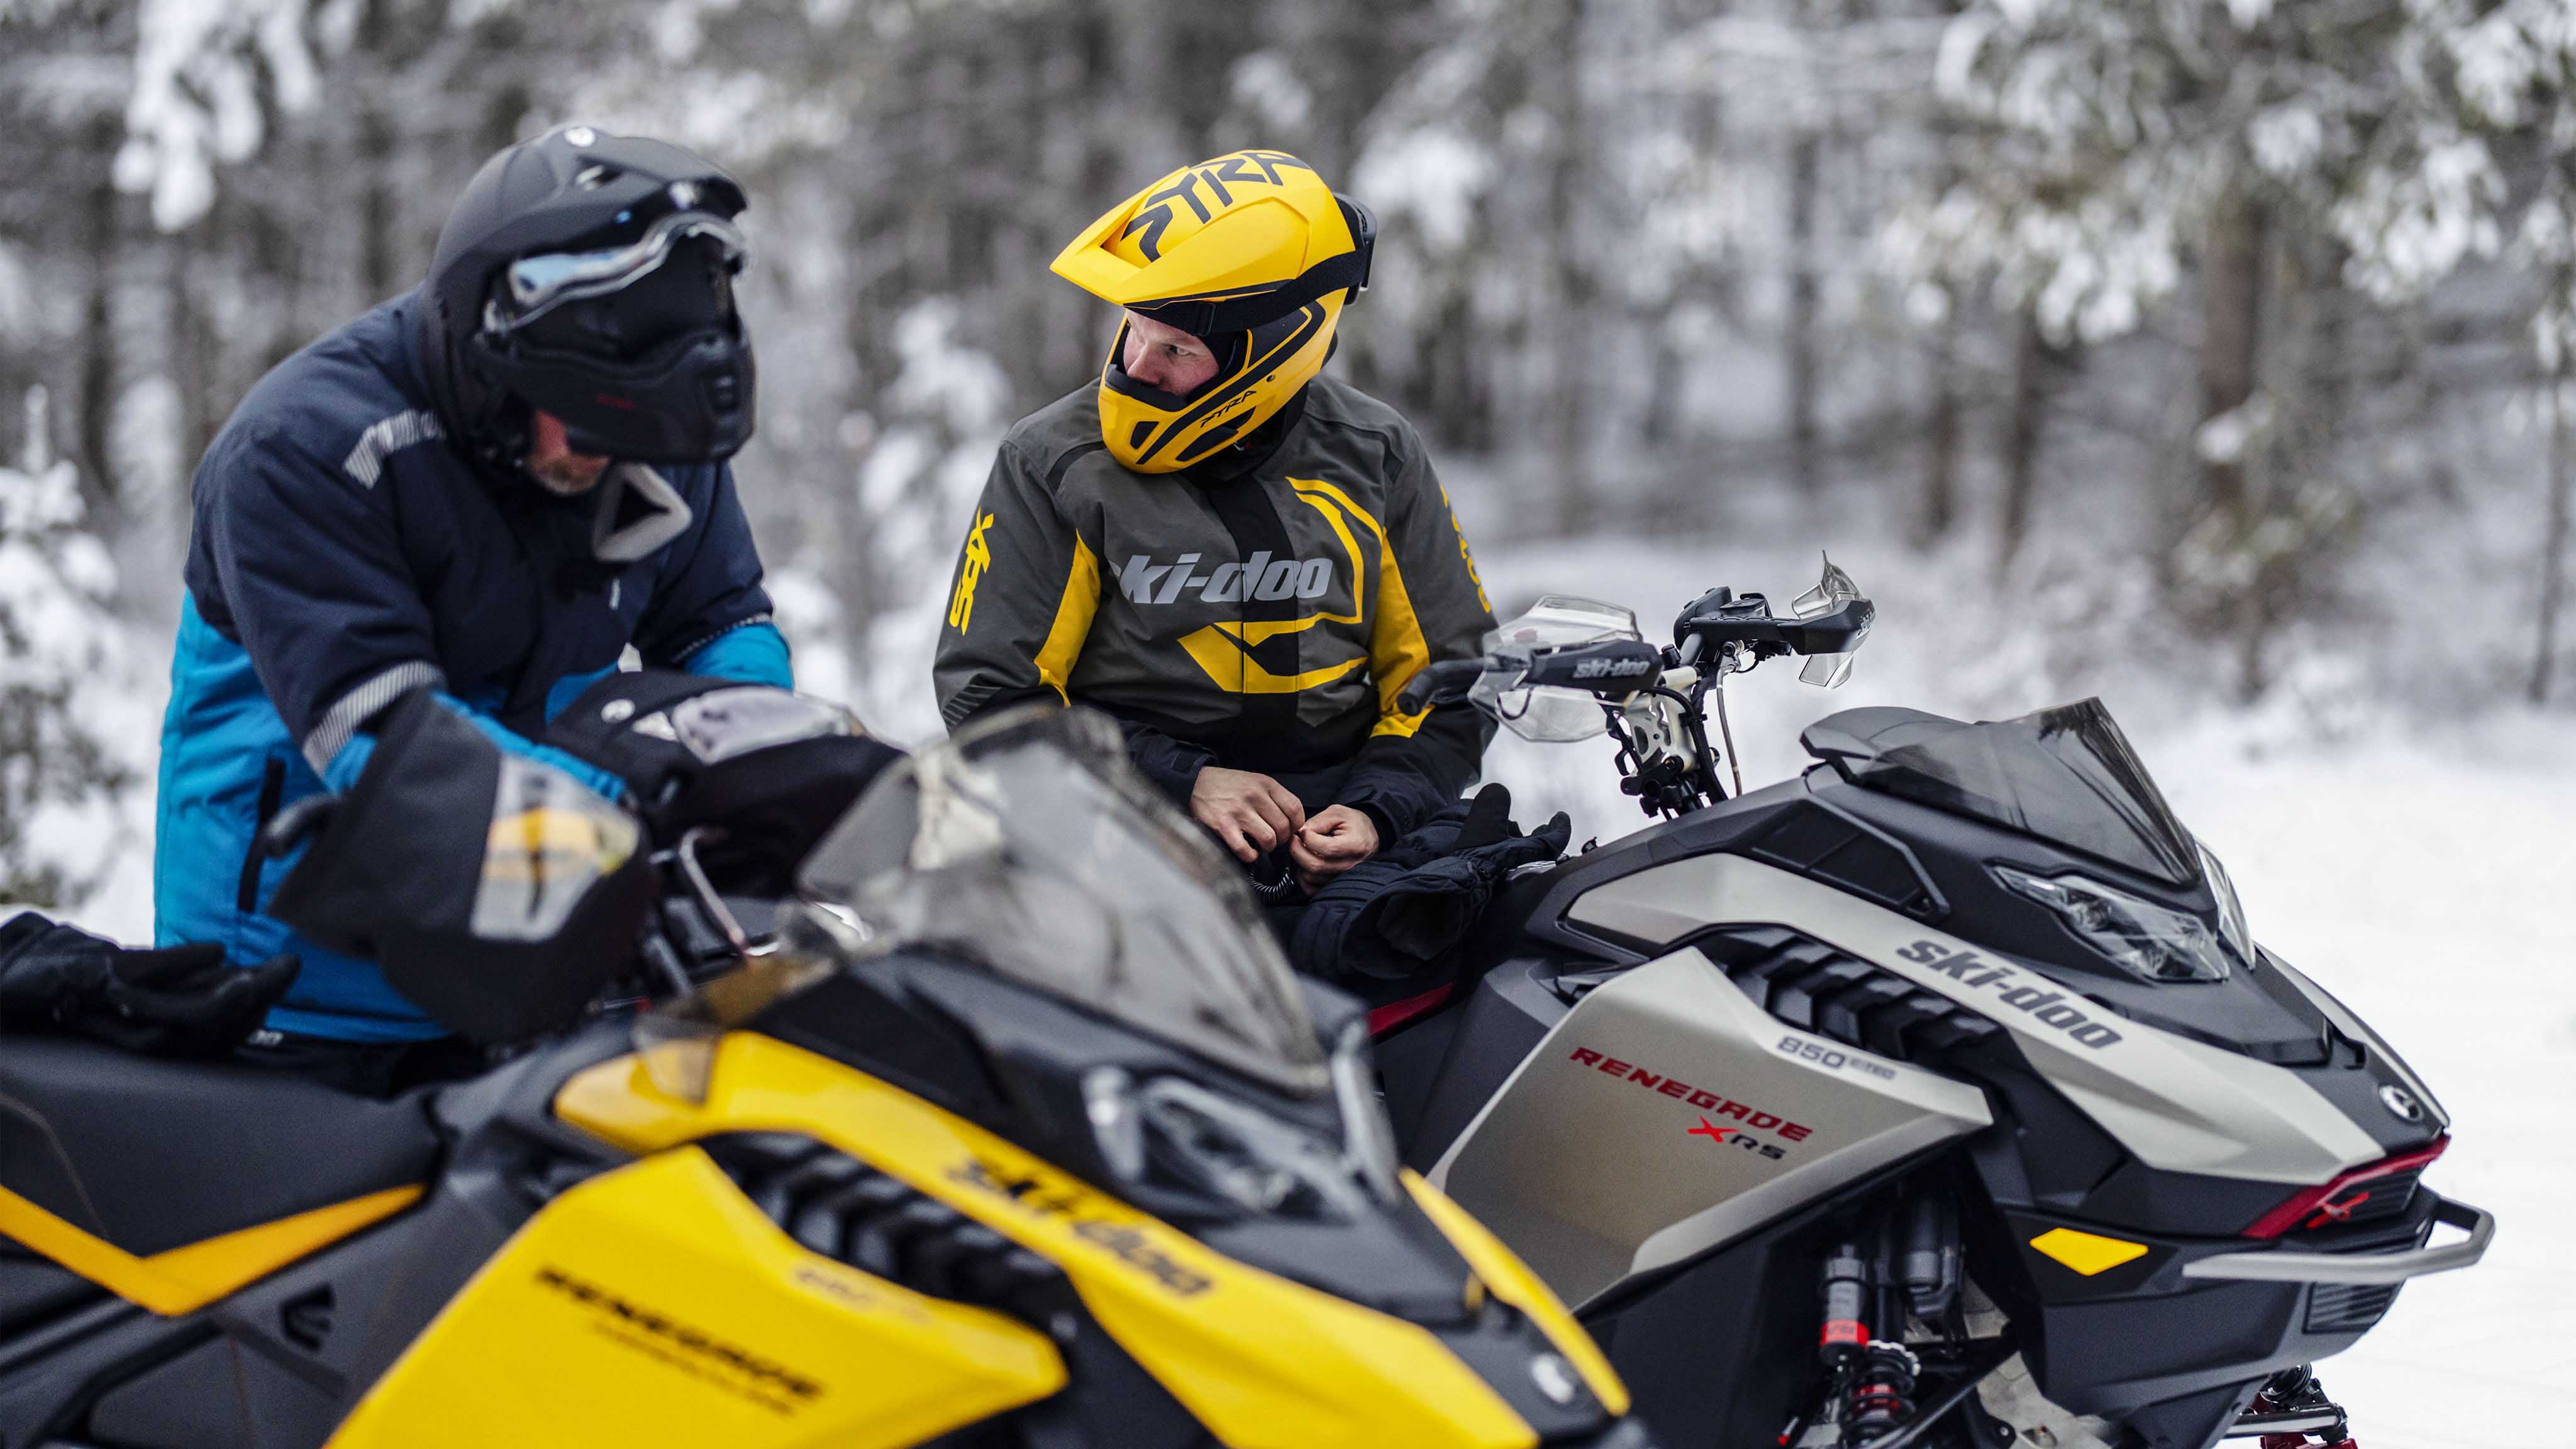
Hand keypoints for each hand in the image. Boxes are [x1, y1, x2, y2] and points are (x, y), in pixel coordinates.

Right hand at [1191, 767, 1307, 862]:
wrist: (1196, 783)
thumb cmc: (1228, 785)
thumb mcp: (1254, 781)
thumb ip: (1273, 797)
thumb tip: (1292, 823)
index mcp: (1265, 784)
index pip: (1295, 808)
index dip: (1296, 825)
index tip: (1290, 830)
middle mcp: (1254, 796)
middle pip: (1283, 827)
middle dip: (1282, 839)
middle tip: (1273, 839)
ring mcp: (1238, 811)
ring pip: (1269, 839)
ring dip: (1267, 847)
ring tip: (1260, 844)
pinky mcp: (1223, 826)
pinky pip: (1245, 850)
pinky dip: (1250, 856)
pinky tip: (1248, 851)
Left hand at [1291, 805, 1380, 892]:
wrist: (1367, 838)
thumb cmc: (1353, 824)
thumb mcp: (1338, 813)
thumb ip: (1318, 821)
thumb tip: (1301, 832)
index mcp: (1356, 845)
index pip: (1326, 848)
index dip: (1308, 838)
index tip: (1303, 830)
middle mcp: (1351, 866)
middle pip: (1316, 866)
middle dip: (1297, 851)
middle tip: (1294, 839)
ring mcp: (1343, 879)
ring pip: (1310, 878)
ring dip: (1299, 863)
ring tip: (1303, 850)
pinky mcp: (1334, 886)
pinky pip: (1311, 889)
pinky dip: (1302, 877)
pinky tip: (1306, 862)